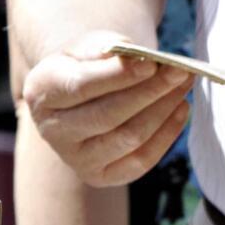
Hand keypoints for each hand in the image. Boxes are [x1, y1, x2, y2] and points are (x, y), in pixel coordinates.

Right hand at [22, 29, 192, 185]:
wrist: (81, 99)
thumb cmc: (88, 66)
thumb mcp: (90, 48)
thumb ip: (109, 50)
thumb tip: (141, 61)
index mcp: (41, 91)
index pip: (81, 86)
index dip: (119, 76)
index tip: (152, 64)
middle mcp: (52, 130)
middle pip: (108, 115)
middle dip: (150, 92)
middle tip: (180, 72)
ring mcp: (76, 159)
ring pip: (129, 138)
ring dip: (163, 110)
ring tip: (183, 86)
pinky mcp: (102, 176)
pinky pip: (142, 159)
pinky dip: (167, 132)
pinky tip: (180, 108)